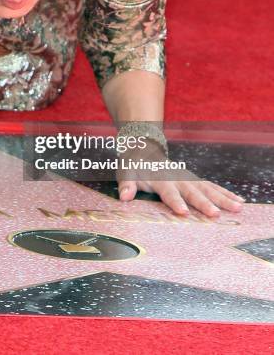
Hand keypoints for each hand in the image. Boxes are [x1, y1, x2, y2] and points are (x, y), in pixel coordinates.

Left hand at [116, 141, 245, 216]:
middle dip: (204, 203)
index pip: (168, 192)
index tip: (184, 212)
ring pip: (207, 188)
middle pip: (192, 191)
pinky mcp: (194, 180)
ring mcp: (188, 178)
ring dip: (222, 198)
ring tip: (238, 209)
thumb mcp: (126, 173)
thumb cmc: (134, 165)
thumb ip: (127, 185)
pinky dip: (225, 193)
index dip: (175, 202)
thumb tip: (124, 197)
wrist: (143, 149)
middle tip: (216, 214)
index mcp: (160, 179)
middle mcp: (177, 178)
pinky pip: (212, 187)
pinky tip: (239, 201)